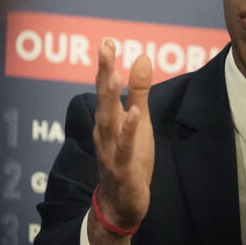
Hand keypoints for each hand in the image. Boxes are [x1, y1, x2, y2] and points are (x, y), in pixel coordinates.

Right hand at [91, 39, 153, 233]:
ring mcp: (110, 149)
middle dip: (104, 72)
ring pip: (108, 121)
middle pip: (103, 98)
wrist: (121, 204)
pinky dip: (127, 131)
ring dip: (111, 99)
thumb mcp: (138, 121)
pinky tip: (133, 114)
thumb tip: (142, 57)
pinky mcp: (121, 167)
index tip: (107, 40)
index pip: (105, 87)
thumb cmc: (129, 158)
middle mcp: (104, 131)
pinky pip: (123, 147)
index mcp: (108, 119)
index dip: (106, 64)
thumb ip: (139, 91)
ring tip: (115, 76)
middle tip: (104, 48)